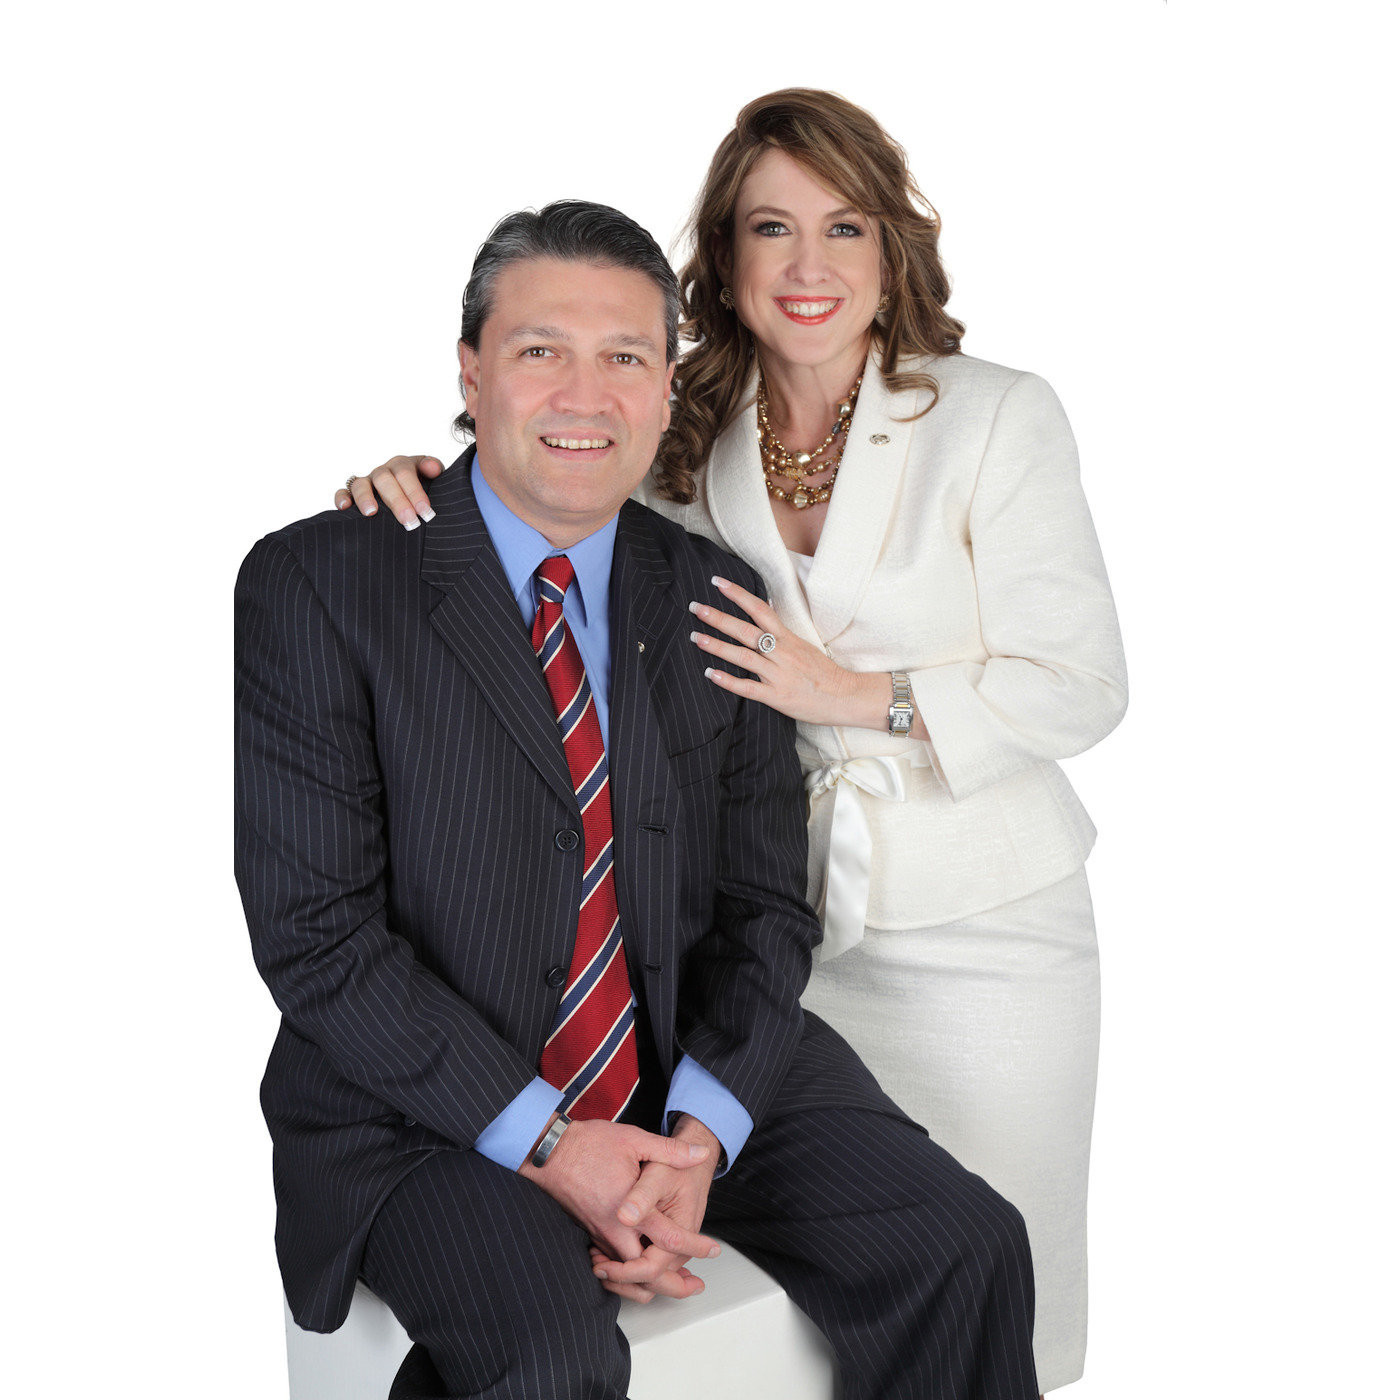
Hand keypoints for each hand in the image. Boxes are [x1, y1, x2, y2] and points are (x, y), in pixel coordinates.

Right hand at [335, 454, 444, 528]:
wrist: (413, 500)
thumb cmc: (425, 489)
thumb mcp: (433, 479)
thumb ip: (433, 470)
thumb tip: (433, 468)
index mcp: (402, 466)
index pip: (405, 473)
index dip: (415, 492)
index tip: (425, 511)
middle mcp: (383, 472)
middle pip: (385, 480)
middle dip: (397, 501)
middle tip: (408, 521)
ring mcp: (367, 483)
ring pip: (361, 484)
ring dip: (365, 497)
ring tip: (372, 513)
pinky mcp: (353, 495)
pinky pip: (344, 492)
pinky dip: (342, 498)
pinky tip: (345, 508)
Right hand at [519, 1118, 719, 1296]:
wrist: (547, 1152)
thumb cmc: (589, 1144)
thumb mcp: (634, 1140)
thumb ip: (670, 1150)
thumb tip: (700, 1154)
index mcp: (630, 1209)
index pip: (669, 1240)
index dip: (695, 1248)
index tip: (713, 1249)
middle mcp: (614, 1230)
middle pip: (646, 1273)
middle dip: (673, 1284)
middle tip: (695, 1285)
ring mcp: (599, 1235)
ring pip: (626, 1275)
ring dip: (650, 1282)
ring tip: (675, 1283)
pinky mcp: (590, 1234)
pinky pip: (611, 1266)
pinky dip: (628, 1275)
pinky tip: (641, 1269)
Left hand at [691, 576, 886, 727]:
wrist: (846, 696)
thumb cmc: (824, 672)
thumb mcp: (804, 645)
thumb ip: (782, 634)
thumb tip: (764, 614)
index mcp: (788, 638)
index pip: (760, 609)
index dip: (737, 594)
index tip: (717, 582)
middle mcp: (781, 652)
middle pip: (745, 630)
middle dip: (718, 618)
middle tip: (695, 608)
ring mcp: (778, 675)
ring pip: (743, 656)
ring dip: (717, 646)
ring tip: (696, 638)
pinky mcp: (777, 696)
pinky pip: (748, 688)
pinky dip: (728, 680)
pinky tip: (710, 674)